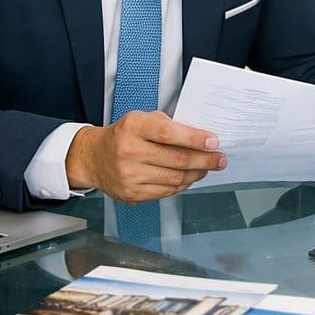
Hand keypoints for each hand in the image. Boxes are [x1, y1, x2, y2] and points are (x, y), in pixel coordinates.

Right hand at [65, 111, 225, 202]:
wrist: (93, 158)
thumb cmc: (123, 135)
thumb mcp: (141, 120)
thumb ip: (168, 126)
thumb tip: (200, 138)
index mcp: (133, 128)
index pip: (168, 134)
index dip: (194, 139)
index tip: (213, 142)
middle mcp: (129, 152)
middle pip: (176, 160)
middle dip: (204, 160)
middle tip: (220, 159)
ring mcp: (129, 176)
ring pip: (175, 178)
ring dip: (197, 174)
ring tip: (207, 168)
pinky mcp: (132, 194)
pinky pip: (166, 191)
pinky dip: (182, 185)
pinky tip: (189, 178)